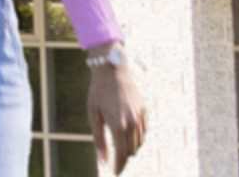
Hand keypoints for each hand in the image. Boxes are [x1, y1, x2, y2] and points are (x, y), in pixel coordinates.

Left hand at [90, 55, 147, 172]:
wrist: (113, 71)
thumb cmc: (98, 92)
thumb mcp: (93, 115)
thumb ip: (98, 139)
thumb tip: (103, 159)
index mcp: (118, 125)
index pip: (122, 154)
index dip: (119, 166)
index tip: (115, 173)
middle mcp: (132, 123)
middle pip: (132, 150)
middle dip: (124, 159)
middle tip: (116, 164)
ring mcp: (141, 117)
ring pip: (140, 142)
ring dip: (131, 149)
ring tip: (121, 152)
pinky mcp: (145, 111)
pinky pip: (144, 132)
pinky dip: (138, 138)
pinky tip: (129, 139)